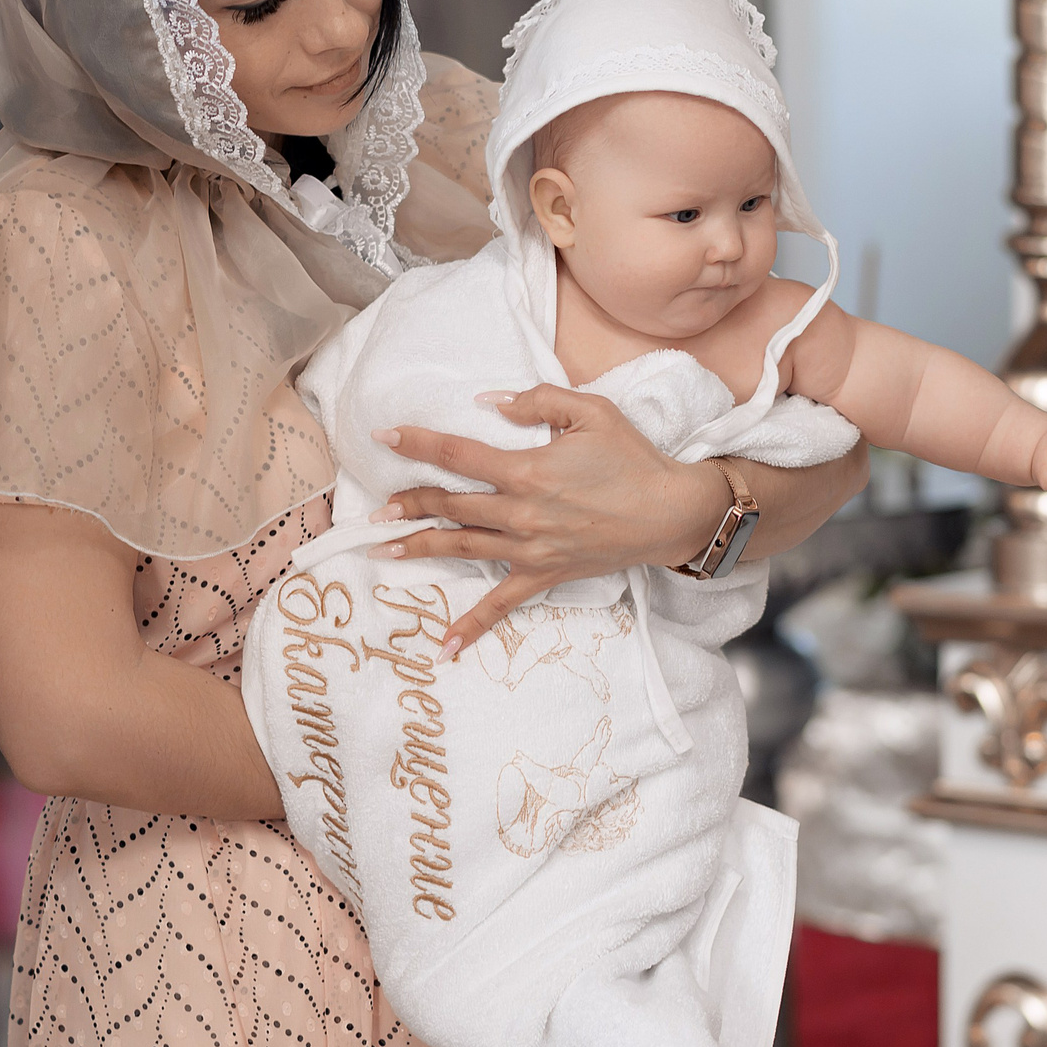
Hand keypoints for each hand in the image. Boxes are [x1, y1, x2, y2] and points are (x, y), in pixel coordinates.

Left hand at [371, 384, 720, 654]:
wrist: (670, 512)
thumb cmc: (632, 458)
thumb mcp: (590, 411)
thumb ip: (536, 401)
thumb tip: (489, 402)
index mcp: (526, 469)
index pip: (458, 453)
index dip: (417, 443)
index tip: (385, 435)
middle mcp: (520, 511)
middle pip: (449, 504)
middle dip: (408, 502)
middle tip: (377, 506)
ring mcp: (529, 547)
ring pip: (462, 546)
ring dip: (419, 547)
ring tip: (384, 549)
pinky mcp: (543, 573)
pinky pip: (501, 604)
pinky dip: (472, 625)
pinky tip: (444, 646)